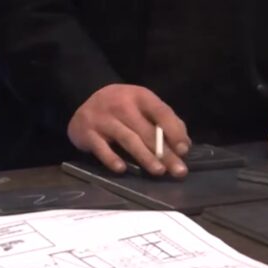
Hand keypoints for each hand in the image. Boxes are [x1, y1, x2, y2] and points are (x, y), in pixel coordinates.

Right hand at [67, 84, 190, 177]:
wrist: (84, 103)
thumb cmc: (121, 109)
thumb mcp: (142, 107)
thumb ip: (164, 121)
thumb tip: (184, 144)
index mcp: (139, 96)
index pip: (161, 112)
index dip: (174, 131)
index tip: (184, 149)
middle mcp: (121, 104)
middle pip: (146, 130)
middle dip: (164, 152)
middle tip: (178, 170)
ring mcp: (102, 118)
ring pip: (127, 139)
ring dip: (145, 156)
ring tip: (159, 171)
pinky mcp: (87, 132)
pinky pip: (101, 147)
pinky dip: (111, 158)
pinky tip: (121, 169)